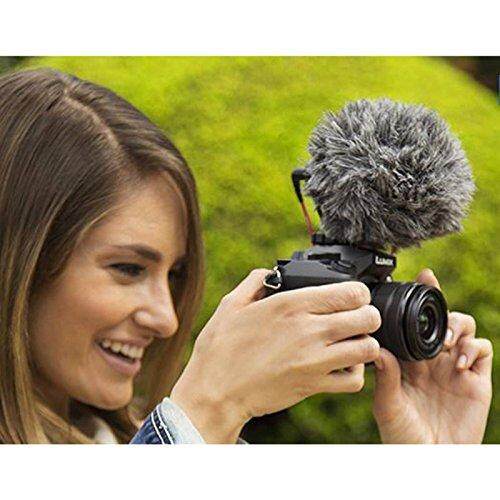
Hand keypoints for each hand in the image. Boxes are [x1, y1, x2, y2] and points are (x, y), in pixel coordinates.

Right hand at [171, 269, 380, 442]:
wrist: (214, 391)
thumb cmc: (220, 348)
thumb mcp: (231, 304)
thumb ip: (255, 281)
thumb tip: (270, 271)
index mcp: (290, 305)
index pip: (350, 292)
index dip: (359, 292)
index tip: (352, 296)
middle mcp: (308, 330)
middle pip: (367, 318)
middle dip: (368, 315)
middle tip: (358, 317)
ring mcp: (314, 360)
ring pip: (368, 349)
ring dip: (366, 343)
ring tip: (353, 341)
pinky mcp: (314, 385)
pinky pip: (354, 381)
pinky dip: (356, 373)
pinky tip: (343, 365)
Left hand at [373, 268, 492, 443]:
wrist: (430, 461)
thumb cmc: (403, 435)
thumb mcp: (387, 406)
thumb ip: (385, 378)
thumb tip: (378, 348)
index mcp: (408, 359)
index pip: (413, 323)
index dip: (419, 300)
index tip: (418, 278)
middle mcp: (431, 359)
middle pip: (442, 318)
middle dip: (441, 303)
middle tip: (434, 297)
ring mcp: (454, 367)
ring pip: (464, 327)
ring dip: (458, 325)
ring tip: (447, 341)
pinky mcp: (476, 380)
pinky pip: (483, 350)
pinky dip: (474, 347)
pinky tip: (458, 360)